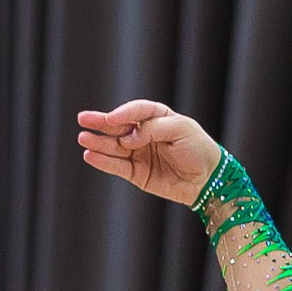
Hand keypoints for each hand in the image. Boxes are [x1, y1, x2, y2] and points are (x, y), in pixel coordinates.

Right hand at [76, 100, 220, 207]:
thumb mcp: (181, 129)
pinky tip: (90, 156)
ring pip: (114, 147)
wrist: (208, 179)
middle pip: (119, 127)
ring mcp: (139, 154)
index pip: (137, 111)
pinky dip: (104, 162)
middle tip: (83, 119)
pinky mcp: (137, 173)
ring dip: (98, 143)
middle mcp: (145, 134)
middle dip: (101, 123)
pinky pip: (117, 167)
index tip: (113, 119)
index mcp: (157, 118)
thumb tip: (129, 138)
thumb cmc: (199, 149)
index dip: (124, 113)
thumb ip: (154, 129)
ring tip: (83, 138)